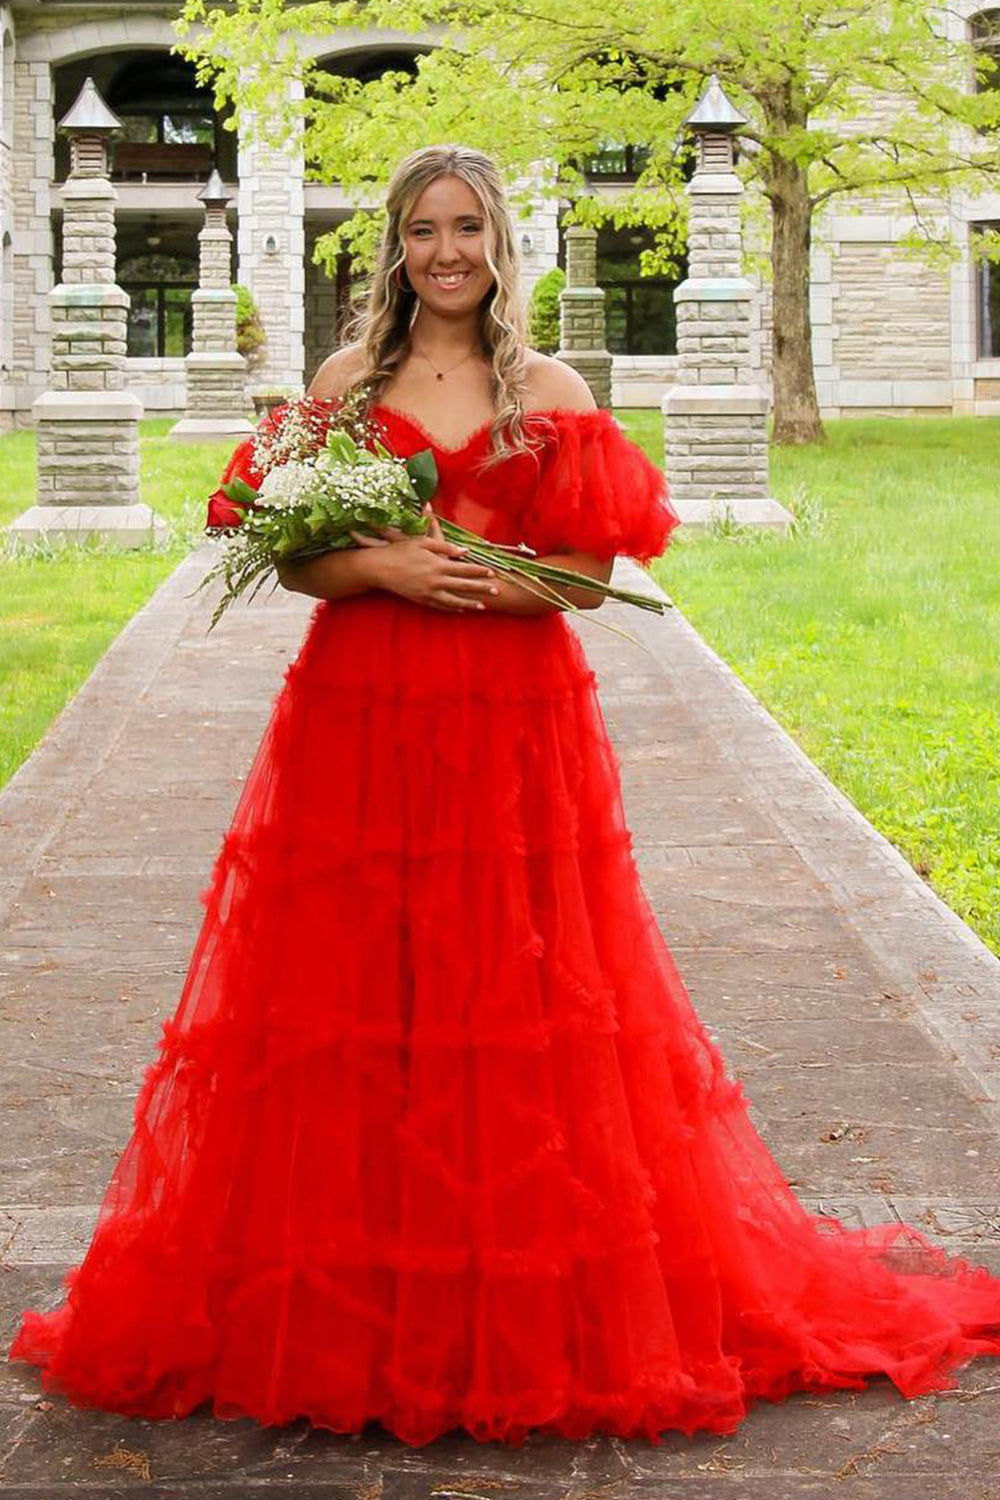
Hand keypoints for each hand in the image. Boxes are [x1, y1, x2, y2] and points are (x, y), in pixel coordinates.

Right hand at [350, 503, 498, 612]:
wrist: (380, 568)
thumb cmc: (401, 550)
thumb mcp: (423, 542)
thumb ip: (445, 547)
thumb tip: (465, 551)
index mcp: (438, 564)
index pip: (465, 568)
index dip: (480, 571)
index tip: (493, 573)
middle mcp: (435, 581)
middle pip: (464, 586)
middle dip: (481, 589)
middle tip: (497, 592)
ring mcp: (428, 592)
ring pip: (454, 600)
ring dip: (470, 603)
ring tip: (483, 606)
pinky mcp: (421, 600)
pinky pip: (441, 606)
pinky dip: (452, 608)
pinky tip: (461, 609)